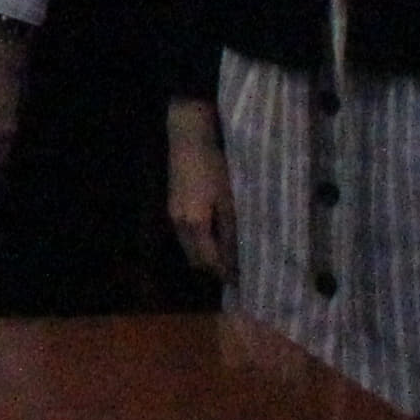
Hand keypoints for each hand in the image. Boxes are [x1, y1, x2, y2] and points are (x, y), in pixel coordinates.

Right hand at [163, 107, 231, 277]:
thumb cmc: (214, 167)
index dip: (227, 273)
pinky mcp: (173, 206)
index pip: (210, 261)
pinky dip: (201, 242)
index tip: (247, 279)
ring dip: (208, 255)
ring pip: (190, 248)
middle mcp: (178, 225)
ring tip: (232, 252)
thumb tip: (240, 261)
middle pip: (196, 260)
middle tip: (241, 268)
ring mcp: (173, 216)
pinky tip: (218, 233)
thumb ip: (233, 233)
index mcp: (194, 225)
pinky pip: (187, 235)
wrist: (189, 139)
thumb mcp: (230, 201)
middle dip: (216, 268)